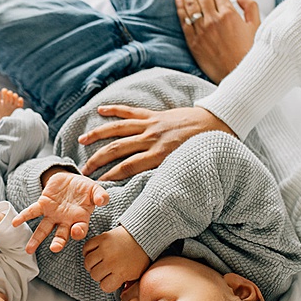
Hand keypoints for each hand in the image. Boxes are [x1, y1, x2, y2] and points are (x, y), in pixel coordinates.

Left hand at [12, 171, 109, 252]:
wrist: (70, 179)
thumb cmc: (85, 189)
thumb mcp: (95, 190)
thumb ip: (100, 195)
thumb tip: (103, 200)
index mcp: (80, 219)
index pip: (80, 230)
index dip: (79, 232)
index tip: (76, 231)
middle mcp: (65, 220)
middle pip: (61, 235)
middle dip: (58, 242)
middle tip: (54, 248)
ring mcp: (53, 214)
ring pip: (44, 229)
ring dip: (37, 239)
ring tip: (28, 249)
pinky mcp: (43, 205)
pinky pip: (32, 212)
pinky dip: (23, 217)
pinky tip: (15, 223)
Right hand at [76, 105, 232, 180]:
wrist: (218, 121)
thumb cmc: (206, 148)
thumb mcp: (189, 166)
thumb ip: (170, 175)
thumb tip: (156, 191)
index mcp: (161, 154)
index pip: (129, 167)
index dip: (111, 176)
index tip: (99, 184)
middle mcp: (152, 139)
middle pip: (118, 149)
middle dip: (98, 160)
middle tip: (85, 171)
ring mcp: (152, 124)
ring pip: (119, 129)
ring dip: (98, 134)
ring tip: (82, 141)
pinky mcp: (154, 114)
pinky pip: (130, 111)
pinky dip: (114, 110)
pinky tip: (100, 110)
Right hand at [83, 226, 149, 292]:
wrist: (144, 237)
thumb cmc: (141, 257)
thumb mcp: (137, 274)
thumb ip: (128, 284)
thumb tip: (122, 295)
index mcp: (121, 273)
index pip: (104, 286)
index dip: (106, 284)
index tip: (110, 279)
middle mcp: (111, 262)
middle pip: (94, 275)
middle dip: (98, 274)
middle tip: (104, 270)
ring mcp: (106, 249)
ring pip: (88, 262)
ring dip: (91, 264)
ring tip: (97, 262)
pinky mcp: (102, 238)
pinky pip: (86, 247)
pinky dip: (87, 251)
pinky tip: (93, 253)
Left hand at [175, 0, 259, 83]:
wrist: (238, 76)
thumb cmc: (249, 52)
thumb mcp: (257, 26)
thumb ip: (249, 6)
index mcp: (229, 14)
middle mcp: (213, 20)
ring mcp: (201, 30)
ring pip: (190, 4)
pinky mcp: (193, 41)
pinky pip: (184, 20)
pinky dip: (180, 6)